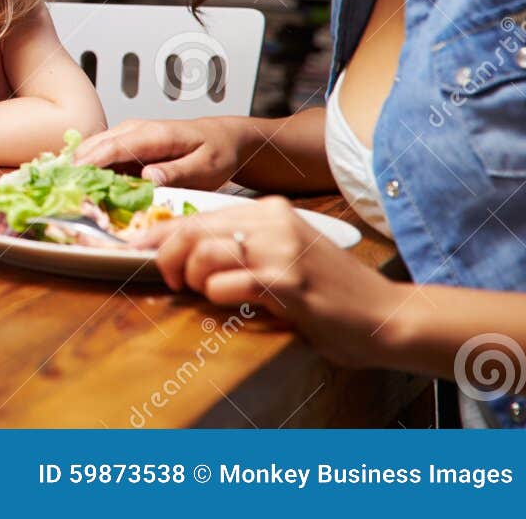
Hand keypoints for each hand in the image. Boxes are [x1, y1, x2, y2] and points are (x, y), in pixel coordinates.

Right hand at [72, 116, 250, 188]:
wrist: (223, 137)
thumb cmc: (216, 152)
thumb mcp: (206, 167)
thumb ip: (177, 172)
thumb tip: (147, 177)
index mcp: (154, 135)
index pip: (113, 147)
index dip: (90, 163)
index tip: (72, 180)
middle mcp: (135, 129)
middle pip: (95, 145)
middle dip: (74, 166)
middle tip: (58, 190)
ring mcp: (128, 133)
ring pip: (92, 147)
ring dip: (76, 166)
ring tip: (61, 188)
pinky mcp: (125, 142)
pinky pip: (99, 151)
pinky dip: (86, 165)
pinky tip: (77, 181)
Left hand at [139, 196, 400, 368]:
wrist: (385, 315)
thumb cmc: (329, 291)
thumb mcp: (283, 255)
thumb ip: (241, 247)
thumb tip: (182, 252)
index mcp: (270, 210)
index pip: (200, 214)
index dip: (164, 234)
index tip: (140, 249)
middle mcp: (274, 221)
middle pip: (194, 229)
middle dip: (168, 256)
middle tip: (171, 281)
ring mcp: (281, 250)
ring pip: (205, 255)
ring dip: (196, 280)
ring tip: (208, 294)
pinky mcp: (287, 281)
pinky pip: (228, 285)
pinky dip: (219, 297)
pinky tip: (233, 304)